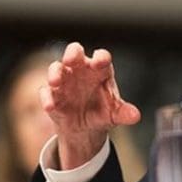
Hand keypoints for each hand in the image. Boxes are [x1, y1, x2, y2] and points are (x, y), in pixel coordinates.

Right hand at [39, 42, 140, 168]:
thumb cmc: (102, 112)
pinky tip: (50, 106)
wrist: (85, 129)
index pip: (101, 58)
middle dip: (72, 54)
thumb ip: (124, 113)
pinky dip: (47, 97)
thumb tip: (136, 116)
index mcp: (100, 70)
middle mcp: (80, 70)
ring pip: (56, 68)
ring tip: (56, 82)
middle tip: (71, 59)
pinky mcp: (52, 95)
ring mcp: (64, 80)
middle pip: (74, 52)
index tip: (100, 62)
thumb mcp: (114, 114)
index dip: (100, 58)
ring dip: (55, 73)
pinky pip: (46, 92)